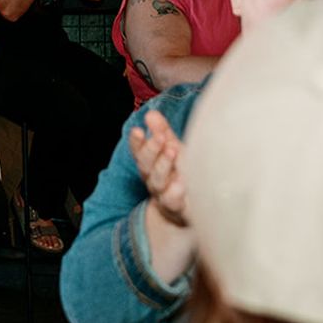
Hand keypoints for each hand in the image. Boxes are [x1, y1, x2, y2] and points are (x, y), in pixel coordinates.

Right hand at [128, 109, 187, 228]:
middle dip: (151, 149)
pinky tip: (181, 183)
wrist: (186, 208)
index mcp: (150, 163)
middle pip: (146, 164)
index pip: (139, 150)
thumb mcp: (171, 150)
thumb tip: (150, 114)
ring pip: (157, 181)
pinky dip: (175, 192)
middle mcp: (152, 178)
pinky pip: (173, 201)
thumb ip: (161, 132)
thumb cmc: (179, 174)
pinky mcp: (177, 207)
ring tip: (172, 152)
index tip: (138, 130)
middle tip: (160, 137)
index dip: (137, 141)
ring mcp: (163, 193)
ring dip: (163, 166)